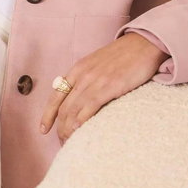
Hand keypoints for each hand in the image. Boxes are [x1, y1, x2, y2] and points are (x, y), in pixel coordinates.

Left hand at [40, 33, 166, 144]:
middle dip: (60, 129)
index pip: (55, 96)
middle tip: (62, 144)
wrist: (144, 43)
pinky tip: (79, 132)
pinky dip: (81, 121)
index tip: (43, 130)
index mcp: (77, 69)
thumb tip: (82, 97)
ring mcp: (94, 80)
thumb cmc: (124, 55)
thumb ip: (87, 78)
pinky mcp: (109, 86)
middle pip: (63, 108)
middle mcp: (81, 75)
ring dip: (69, 130)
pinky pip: (89, 107)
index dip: (47, 115)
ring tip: (70, 144)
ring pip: (74, 110)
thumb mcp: (97, 63)